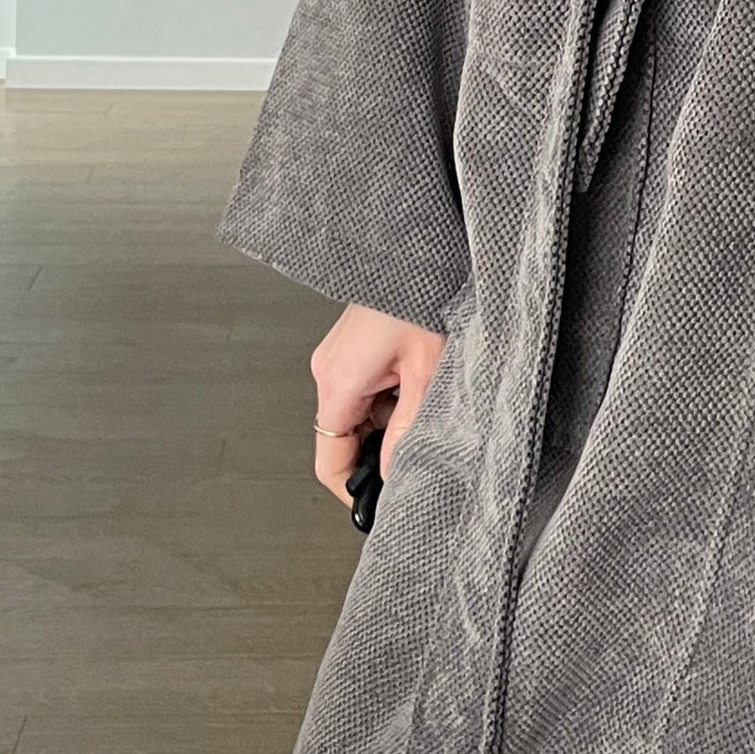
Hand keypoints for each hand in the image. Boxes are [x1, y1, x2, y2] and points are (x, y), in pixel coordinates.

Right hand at [309, 303, 446, 504]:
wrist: (420, 251)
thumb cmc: (423, 297)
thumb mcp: (427, 373)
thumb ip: (408, 429)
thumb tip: (394, 472)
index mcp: (338, 382)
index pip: (328, 459)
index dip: (352, 489)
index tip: (376, 502)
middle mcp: (327, 370)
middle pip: (342, 437)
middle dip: (378, 449)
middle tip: (418, 446)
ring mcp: (335, 357)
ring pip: (356, 413)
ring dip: (388, 419)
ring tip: (424, 399)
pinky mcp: (349, 347)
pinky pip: (362, 389)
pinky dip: (387, 396)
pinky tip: (416, 380)